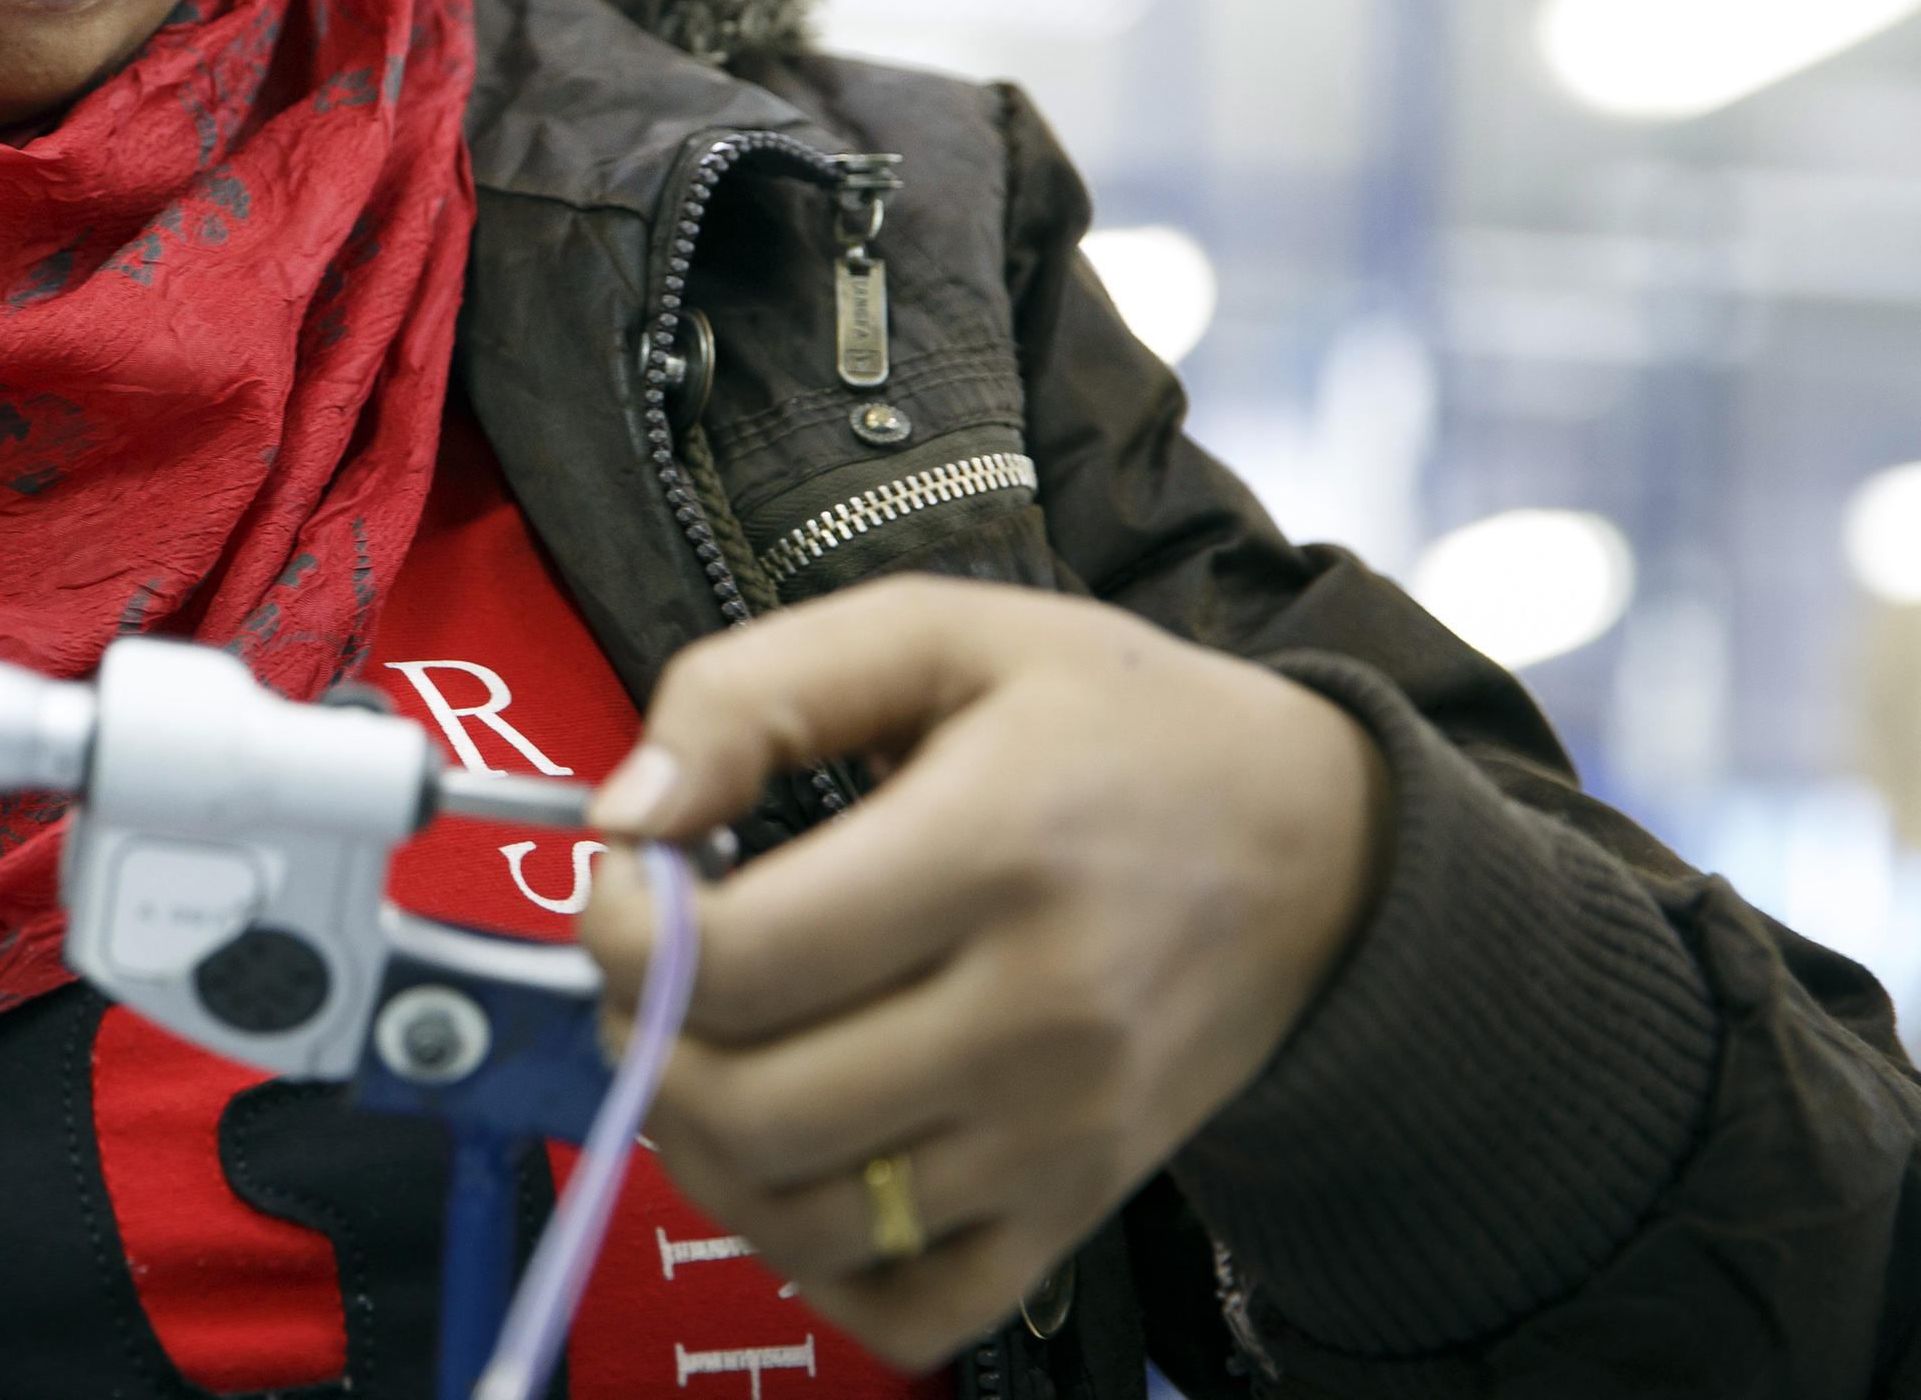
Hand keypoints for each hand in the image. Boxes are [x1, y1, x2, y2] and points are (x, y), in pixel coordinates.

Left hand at [576, 575, 1382, 1368]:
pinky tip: (796, 1152)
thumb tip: (623, 815)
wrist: (1323, 850)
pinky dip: (811, 1259)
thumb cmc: (1116, 726)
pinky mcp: (1078, 1212)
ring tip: (707, 1049)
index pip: (736, 961)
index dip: (623, 928)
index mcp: (991, 853)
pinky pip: (906, 1312)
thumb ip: (750, 692)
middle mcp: (1036, 1021)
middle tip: (650, 969)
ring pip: (802, 1225)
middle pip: (750, 1109)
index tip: (634, 878)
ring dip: (699, 1150)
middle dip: (641, 1039)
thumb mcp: (937, 634)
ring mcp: (1061, 1139)